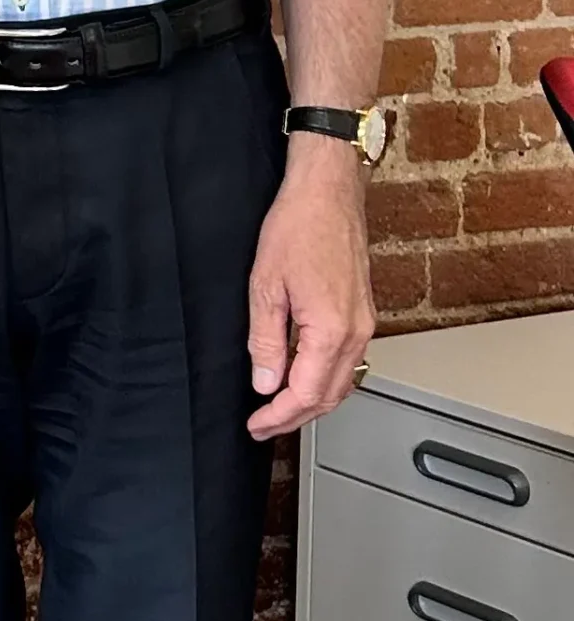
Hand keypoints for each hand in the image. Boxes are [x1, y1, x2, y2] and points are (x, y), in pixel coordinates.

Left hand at [246, 144, 373, 439]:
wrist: (328, 194)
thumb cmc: (297, 228)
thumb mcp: (266, 285)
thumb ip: (267, 340)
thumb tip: (265, 382)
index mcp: (332, 330)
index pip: (306, 393)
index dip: (279, 416)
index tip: (256, 425)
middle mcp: (357, 333)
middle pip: (329, 396)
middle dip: (294, 416)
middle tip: (262, 424)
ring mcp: (364, 324)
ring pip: (342, 382)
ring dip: (311, 400)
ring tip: (277, 407)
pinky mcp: (363, 314)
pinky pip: (347, 361)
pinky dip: (325, 378)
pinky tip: (302, 376)